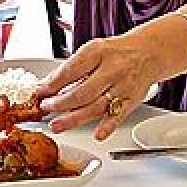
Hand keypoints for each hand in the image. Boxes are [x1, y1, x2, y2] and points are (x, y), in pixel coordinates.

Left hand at [35, 34, 159, 139]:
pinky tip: (97, 135)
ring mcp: (122, 86)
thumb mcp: (92, 51)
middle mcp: (112, 69)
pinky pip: (119, 116)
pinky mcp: (131, 100)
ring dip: (74, 118)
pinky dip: (107, 127)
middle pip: (82, 92)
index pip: (69, 71)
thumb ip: (71, 68)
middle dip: (60, 103)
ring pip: (96, 107)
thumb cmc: (116, 53)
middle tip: (46, 108)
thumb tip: (47, 85)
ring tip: (57, 125)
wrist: (148, 52)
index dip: (51, 85)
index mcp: (97, 52)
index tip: (38, 93)